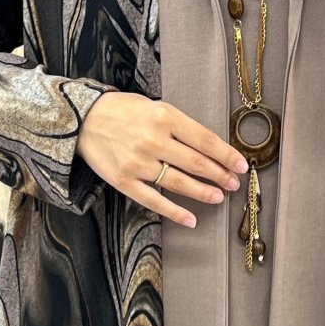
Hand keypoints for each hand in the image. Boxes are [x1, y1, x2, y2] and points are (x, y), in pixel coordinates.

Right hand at [77, 91, 248, 226]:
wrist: (82, 119)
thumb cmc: (121, 110)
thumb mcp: (153, 106)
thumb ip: (178, 124)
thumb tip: (208, 146)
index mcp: (163, 116)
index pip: (205, 139)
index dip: (227, 155)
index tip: (241, 165)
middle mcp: (152, 140)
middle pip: (196, 163)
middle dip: (220, 175)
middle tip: (233, 183)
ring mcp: (138, 163)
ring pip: (179, 183)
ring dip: (203, 192)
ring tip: (218, 197)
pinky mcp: (124, 181)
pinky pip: (154, 200)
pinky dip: (175, 212)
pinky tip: (190, 219)